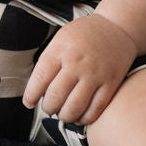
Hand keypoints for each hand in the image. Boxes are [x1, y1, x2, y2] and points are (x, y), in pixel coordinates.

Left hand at [22, 12, 138, 126]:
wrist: (116, 27)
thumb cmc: (85, 34)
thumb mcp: (60, 39)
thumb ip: (49, 62)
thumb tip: (36, 89)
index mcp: (61, 51)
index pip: (40, 80)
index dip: (31, 96)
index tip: (29, 102)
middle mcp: (77, 64)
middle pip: (56, 97)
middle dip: (48, 108)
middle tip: (50, 107)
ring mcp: (95, 74)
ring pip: (75, 108)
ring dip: (65, 116)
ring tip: (63, 113)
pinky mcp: (111, 84)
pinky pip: (95, 109)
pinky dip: (85, 118)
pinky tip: (80, 116)